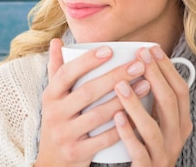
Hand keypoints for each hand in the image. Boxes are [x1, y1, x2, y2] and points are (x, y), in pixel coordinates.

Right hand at [35, 38, 151, 166]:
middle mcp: (54, 113)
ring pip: (98, 115)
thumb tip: (56, 41)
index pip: (67, 73)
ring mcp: (65, 134)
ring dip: (124, 100)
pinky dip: (122, 127)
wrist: (52, 162)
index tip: (110, 49)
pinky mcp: (76, 152)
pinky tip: (140, 115)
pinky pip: (103, 139)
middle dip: (115, 76)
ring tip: (145, 85)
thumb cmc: (60, 120)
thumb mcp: (54, 97)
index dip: (87, 61)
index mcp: (50, 95)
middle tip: (138, 65)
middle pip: (87, 92)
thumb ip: (57, 69)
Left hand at [112, 46, 191, 166]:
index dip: (168, 68)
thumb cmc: (146, 147)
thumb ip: (153, 101)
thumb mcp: (157, 123)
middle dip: (154, 76)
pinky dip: (127, 133)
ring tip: (120, 85)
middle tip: (138, 57)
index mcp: (181, 123)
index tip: (152, 49)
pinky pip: (139, 150)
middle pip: (170, 103)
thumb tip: (140, 65)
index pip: (180, 90)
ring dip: (135, 104)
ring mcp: (163, 154)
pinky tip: (116, 117)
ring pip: (153, 127)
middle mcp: (176, 138)